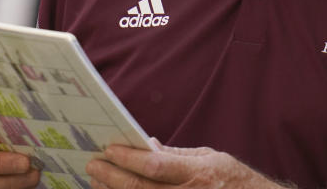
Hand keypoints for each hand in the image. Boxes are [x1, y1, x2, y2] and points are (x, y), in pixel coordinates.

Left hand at [85, 141, 292, 188]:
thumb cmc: (234, 181)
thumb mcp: (210, 159)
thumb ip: (177, 154)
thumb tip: (146, 144)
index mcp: (199, 174)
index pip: (156, 165)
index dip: (129, 158)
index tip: (109, 149)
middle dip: (112, 177)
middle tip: (93, 165)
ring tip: (99, 182)